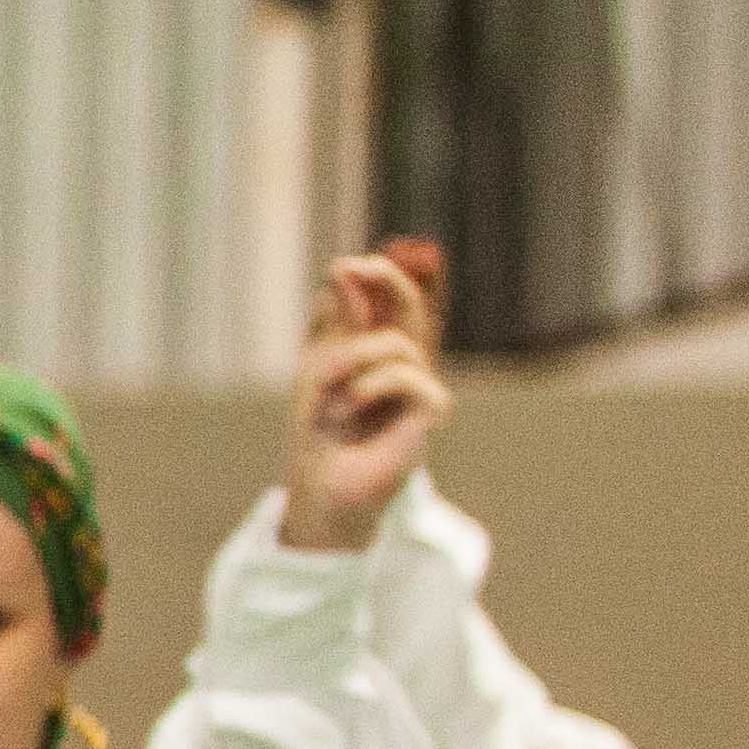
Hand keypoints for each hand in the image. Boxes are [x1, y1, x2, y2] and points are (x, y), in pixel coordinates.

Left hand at [277, 252, 450, 550]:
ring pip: (396, 342)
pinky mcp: (431, 409)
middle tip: (355, 265)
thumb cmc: (319, 428)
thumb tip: (343, 270)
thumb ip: (335, 324)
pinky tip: (349, 409)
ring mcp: (419, 385)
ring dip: (350, 362)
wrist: (321, 483)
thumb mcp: (317, 367)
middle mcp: (403, 363)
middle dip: (388, 280)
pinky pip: (407, 375)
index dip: (372, 279)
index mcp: (376, 351)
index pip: (385, 304)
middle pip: (411, 307)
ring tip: (328, 395)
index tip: (340, 267)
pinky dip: (370, 387)